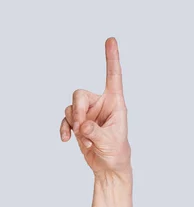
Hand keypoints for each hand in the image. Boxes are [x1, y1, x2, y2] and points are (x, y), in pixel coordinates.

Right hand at [60, 37, 131, 176]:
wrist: (109, 166)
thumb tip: (82, 124)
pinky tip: (66, 139)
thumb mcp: (109, 142)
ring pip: (71, 107)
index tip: (111, 40)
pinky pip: (65, 118)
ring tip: (85, 140)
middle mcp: (102, 104)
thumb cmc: (116, 152)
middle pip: (80, 94)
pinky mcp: (78, 121)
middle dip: (77, 111)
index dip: (112, 58)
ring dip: (73, 124)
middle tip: (81, 128)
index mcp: (116, 103)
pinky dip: (64, 127)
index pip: (113, 77)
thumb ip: (95, 132)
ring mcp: (89, 112)